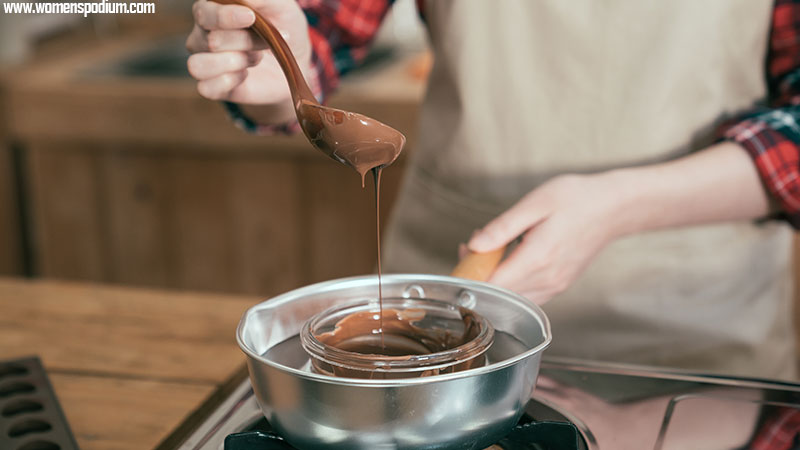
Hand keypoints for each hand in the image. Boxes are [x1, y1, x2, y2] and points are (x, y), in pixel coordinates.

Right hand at [185, 0, 310, 104]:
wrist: (293, 58)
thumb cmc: (282, 26)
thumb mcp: (280, 6)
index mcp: (211, 9)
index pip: (204, 12)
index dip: (226, 16)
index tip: (250, 17)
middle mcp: (201, 34)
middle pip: (212, 41)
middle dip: (246, 42)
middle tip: (266, 43)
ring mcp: (203, 60)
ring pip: (199, 65)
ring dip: (235, 63)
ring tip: (255, 58)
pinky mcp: (211, 86)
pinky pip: (205, 88)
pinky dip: (229, 82)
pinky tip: (245, 75)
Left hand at [467, 174, 624, 303]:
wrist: (613, 208)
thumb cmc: (576, 200)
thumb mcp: (535, 204)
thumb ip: (502, 228)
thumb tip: (474, 245)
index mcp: (538, 259)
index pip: (491, 284)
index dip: (470, 274)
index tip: (464, 254)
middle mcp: (547, 279)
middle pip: (498, 294)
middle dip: (478, 275)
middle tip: (471, 248)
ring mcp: (555, 286)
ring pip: (512, 299)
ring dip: (494, 280)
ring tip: (490, 251)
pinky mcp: (559, 286)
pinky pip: (527, 296)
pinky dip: (511, 284)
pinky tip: (509, 260)